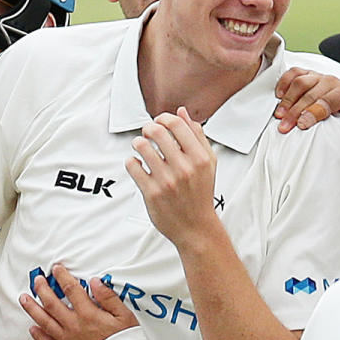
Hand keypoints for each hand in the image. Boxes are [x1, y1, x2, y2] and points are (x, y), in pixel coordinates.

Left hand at [19, 264, 137, 339]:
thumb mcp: (124, 316)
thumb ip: (108, 297)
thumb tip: (96, 282)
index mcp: (88, 314)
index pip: (71, 289)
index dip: (63, 277)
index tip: (57, 269)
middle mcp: (74, 325)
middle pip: (52, 303)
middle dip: (42, 289)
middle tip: (37, 280)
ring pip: (44, 321)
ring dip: (32, 308)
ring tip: (25, 298)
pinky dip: (38, 335)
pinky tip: (32, 328)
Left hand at [125, 106, 218, 248]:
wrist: (196, 227)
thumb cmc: (200, 193)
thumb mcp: (207, 163)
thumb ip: (197, 136)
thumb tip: (183, 112)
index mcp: (200, 158)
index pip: (177, 124)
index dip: (164, 118)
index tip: (160, 122)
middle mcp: (184, 168)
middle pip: (157, 132)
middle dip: (148, 128)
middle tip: (147, 133)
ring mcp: (167, 181)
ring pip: (142, 146)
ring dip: (138, 143)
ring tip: (141, 147)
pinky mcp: (151, 193)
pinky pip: (133, 166)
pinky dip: (132, 162)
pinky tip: (138, 165)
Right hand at [274, 67, 339, 132]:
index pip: (328, 101)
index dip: (313, 113)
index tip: (301, 124)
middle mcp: (331, 82)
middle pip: (310, 94)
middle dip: (295, 112)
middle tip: (284, 125)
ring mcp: (318, 77)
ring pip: (300, 82)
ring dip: (287, 100)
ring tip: (279, 114)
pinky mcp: (308, 73)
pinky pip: (294, 72)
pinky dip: (284, 82)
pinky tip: (279, 95)